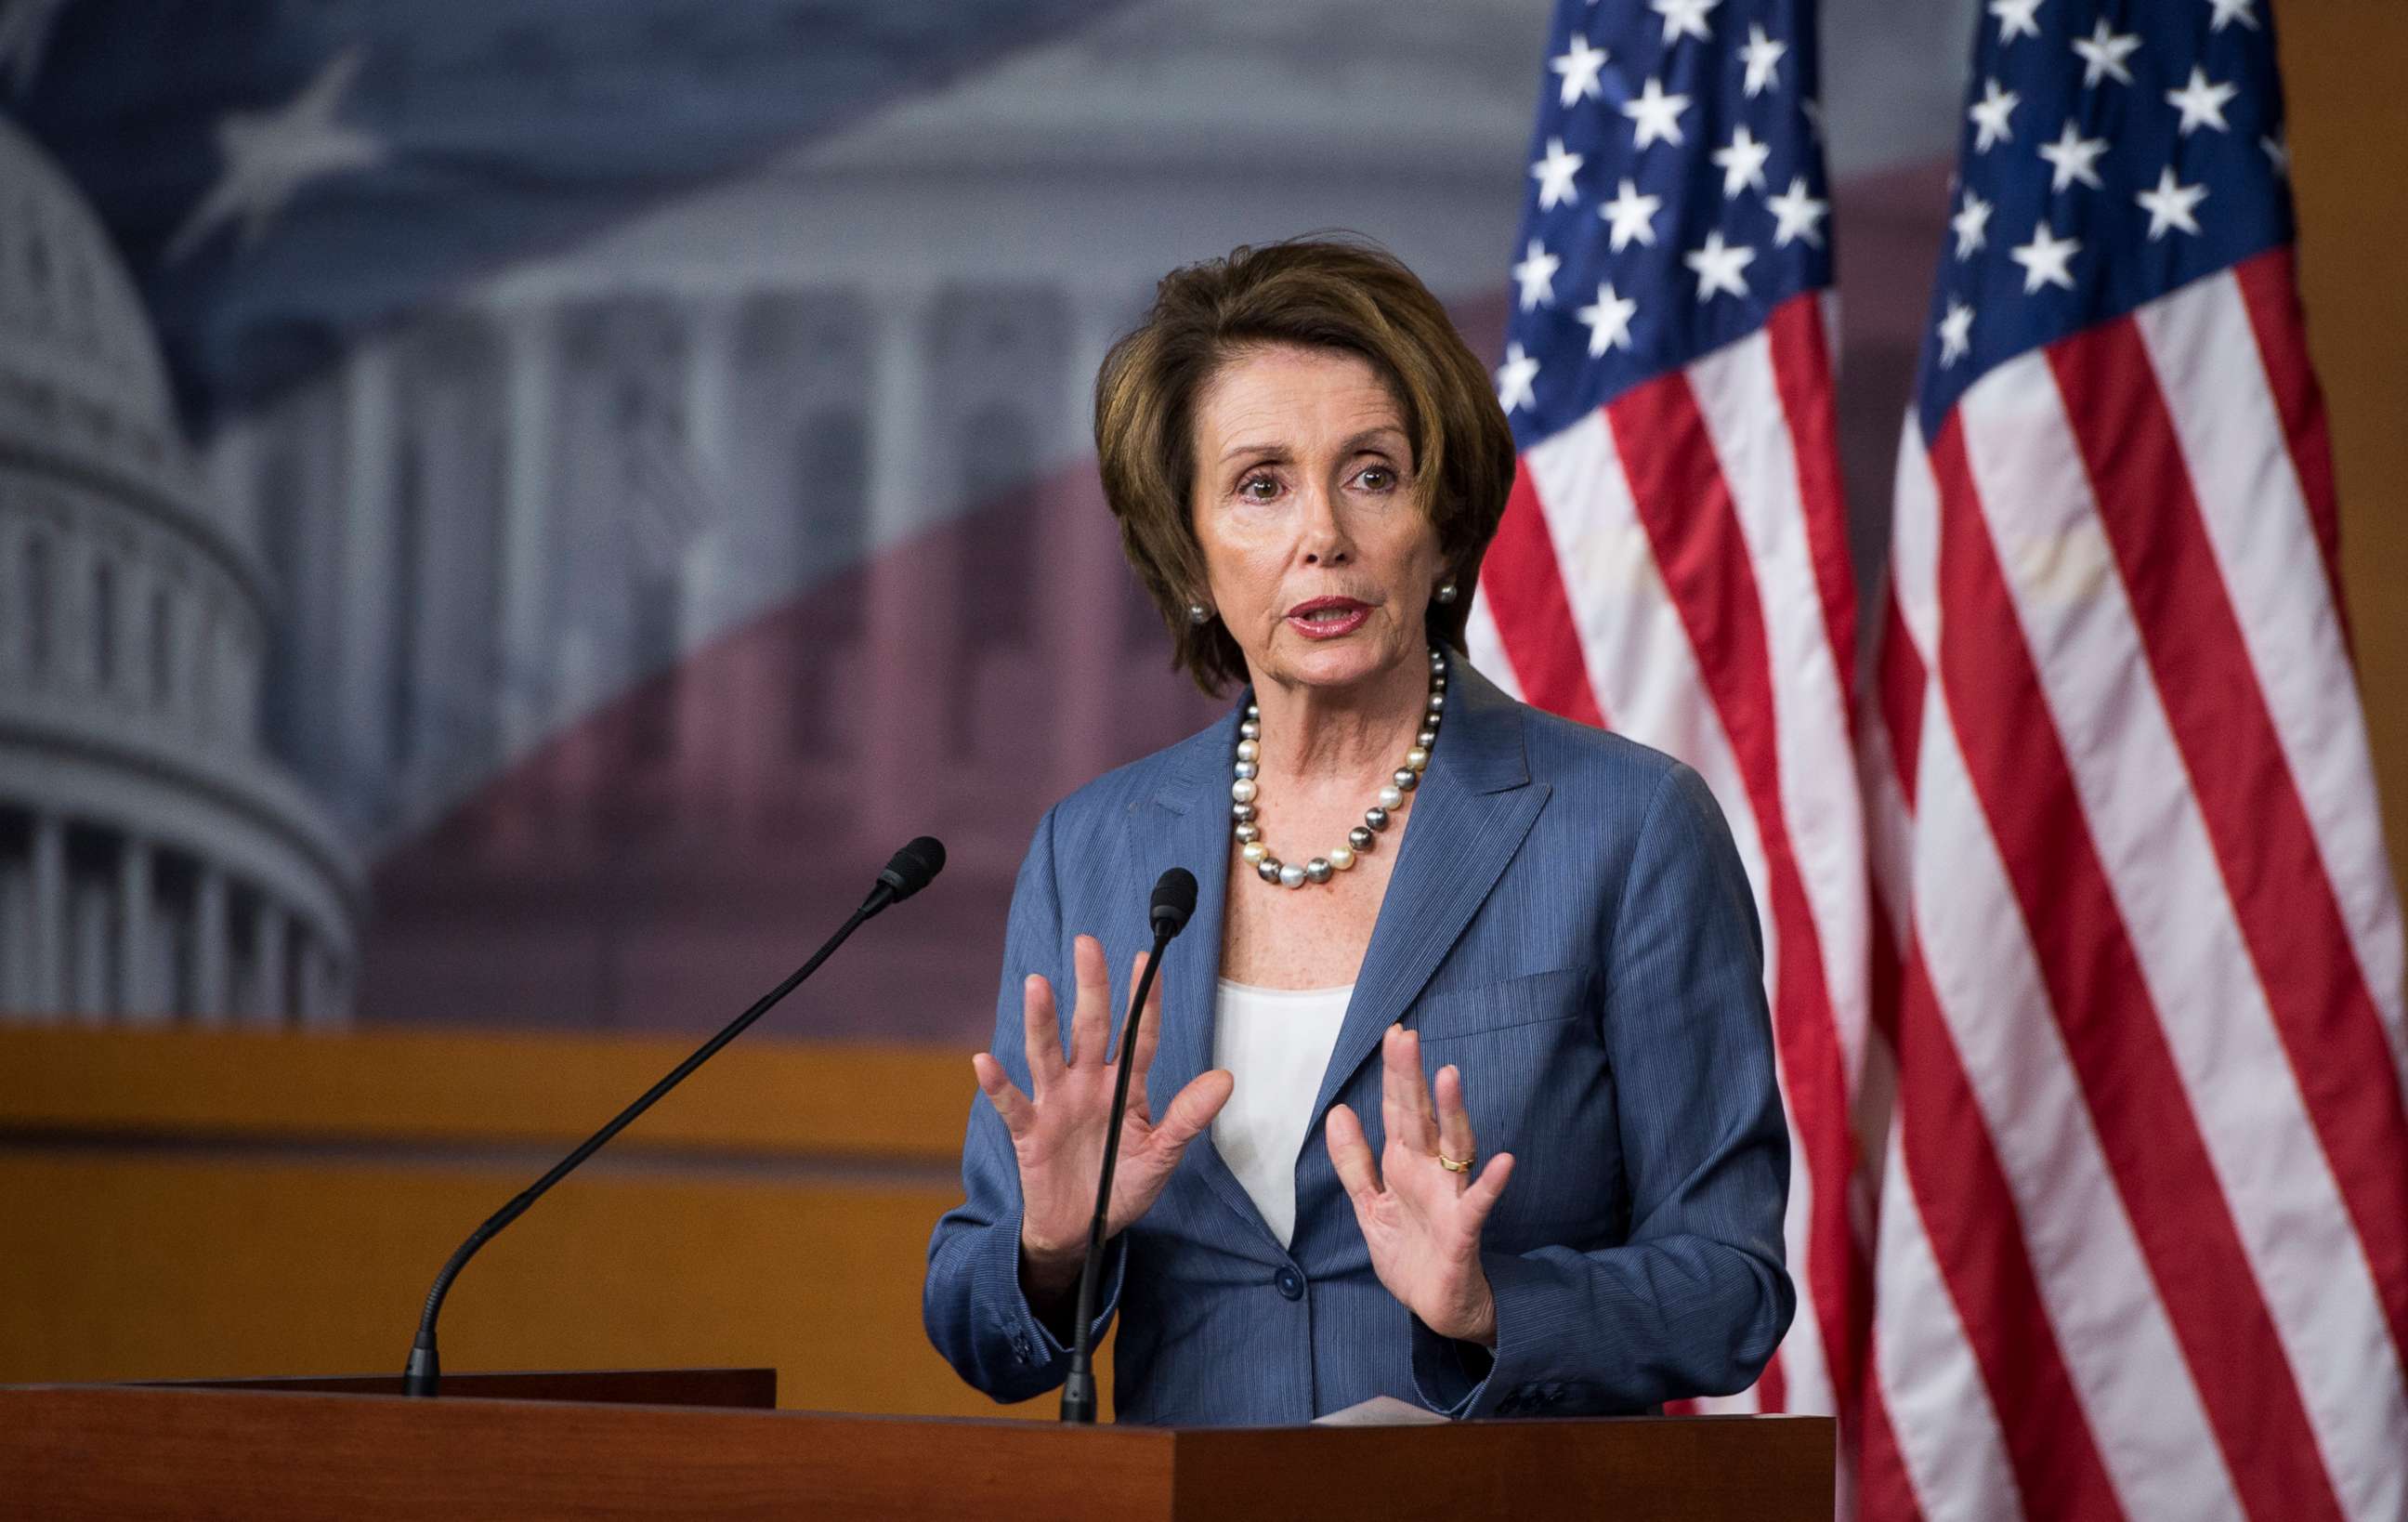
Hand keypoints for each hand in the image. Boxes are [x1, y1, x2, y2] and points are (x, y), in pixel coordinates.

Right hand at [973, 934, 1232, 1300]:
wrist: (1082, 1230)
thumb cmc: (1121, 1186)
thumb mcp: (1162, 1154)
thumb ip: (1188, 1117)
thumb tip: (1225, 1079)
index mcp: (1123, 1086)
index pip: (1136, 1035)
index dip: (1143, 1000)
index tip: (1148, 961)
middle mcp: (1088, 1084)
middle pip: (1088, 1027)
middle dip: (1090, 987)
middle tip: (1087, 944)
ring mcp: (1056, 1103)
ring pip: (1048, 1053)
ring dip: (1041, 1020)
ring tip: (1038, 984)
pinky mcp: (1029, 1131)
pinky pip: (1012, 1104)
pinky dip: (997, 1085)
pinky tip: (985, 1061)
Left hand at [1325, 1026, 1515, 1345]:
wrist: (1438, 1308)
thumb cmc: (1410, 1253)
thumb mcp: (1370, 1205)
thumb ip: (1354, 1161)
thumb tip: (1337, 1112)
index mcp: (1405, 1164)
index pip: (1397, 1110)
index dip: (1393, 1074)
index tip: (1394, 1033)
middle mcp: (1429, 1172)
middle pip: (1421, 1117)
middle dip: (1411, 1078)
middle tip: (1406, 1037)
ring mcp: (1449, 1198)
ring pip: (1454, 1146)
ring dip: (1453, 1112)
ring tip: (1449, 1076)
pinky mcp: (1464, 1230)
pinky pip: (1478, 1204)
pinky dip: (1491, 1184)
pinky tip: (1504, 1161)